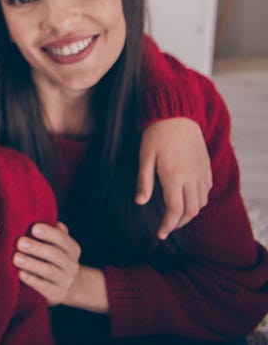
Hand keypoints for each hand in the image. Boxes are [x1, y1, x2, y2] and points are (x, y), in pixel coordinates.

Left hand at [14, 222, 80, 305]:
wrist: (65, 286)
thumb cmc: (53, 258)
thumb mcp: (56, 244)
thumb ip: (51, 231)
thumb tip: (41, 214)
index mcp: (72, 249)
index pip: (63, 239)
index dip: (50, 233)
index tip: (34, 228)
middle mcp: (71, 265)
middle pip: (56, 255)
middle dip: (37, 248)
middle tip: (20, 243)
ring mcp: (66, 281)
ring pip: (51, 272)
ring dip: (33, 264)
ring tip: (16, 258)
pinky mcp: (57, 295)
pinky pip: (46, 288)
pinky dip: (33, 281)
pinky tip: (21, 274)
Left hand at [135, 117, 211, 238]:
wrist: (177, 113)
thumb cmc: (156, 134)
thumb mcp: (144, 157)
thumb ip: (144, 181)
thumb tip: (140, 202)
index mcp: (174, 177)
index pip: (174, 211)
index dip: (168, 225)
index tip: (160, 233)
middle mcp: (191, 178)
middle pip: (191, 211)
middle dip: (179, 223)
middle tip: (167, 226)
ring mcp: (201, 172)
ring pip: (201, 202)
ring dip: (190, 212)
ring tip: (176, 214)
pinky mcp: (206, 166)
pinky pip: (207, 190)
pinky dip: (199, 199)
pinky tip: (188, 197)